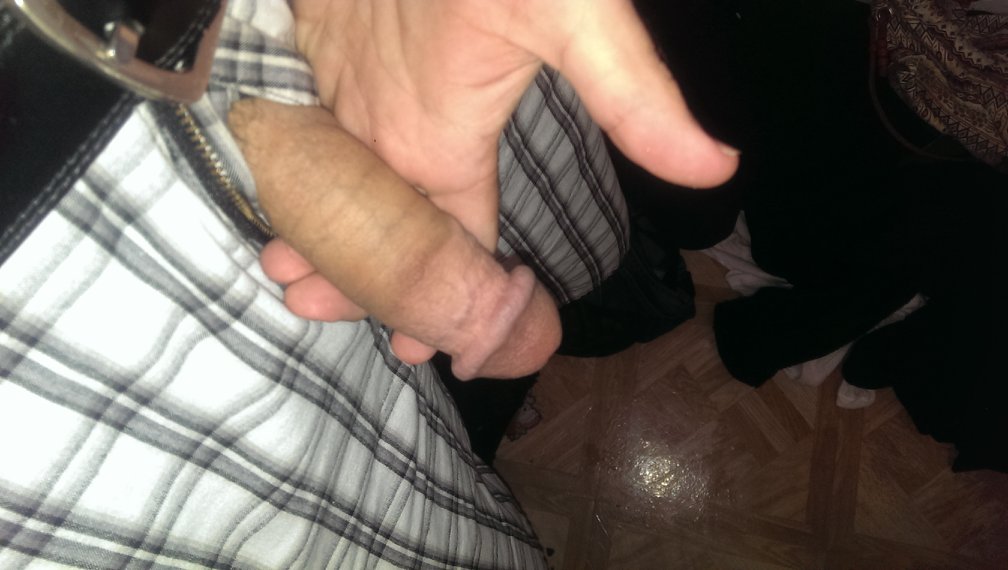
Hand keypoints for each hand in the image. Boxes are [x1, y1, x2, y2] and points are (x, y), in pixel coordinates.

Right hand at [261, 0, 739, 370]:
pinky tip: (302, 188)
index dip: (463, 300)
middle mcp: (376, 136)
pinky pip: (311, 141)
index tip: (452, 350)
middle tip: (393, 344)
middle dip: (378, 292)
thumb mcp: (577, 11)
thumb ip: (635, 98)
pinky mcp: (317, 57)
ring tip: (307, 291)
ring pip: (336, 193)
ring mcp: (338, 96)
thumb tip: (714, 169)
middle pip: (381, 234)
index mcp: (434, 144)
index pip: (452, 247)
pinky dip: (309, 179)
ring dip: (330, 244)